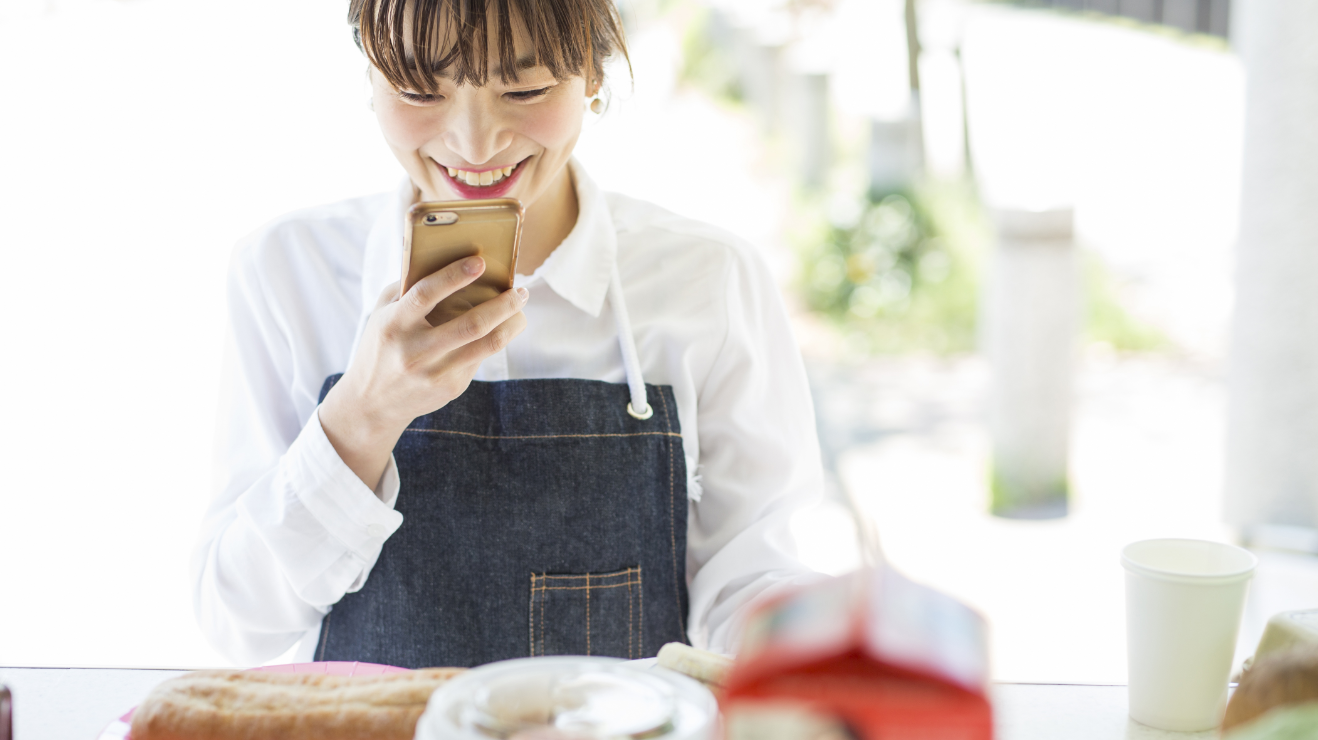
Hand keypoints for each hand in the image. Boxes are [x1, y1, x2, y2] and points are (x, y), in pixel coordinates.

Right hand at [318, 257, 527, 489]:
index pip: (426, 294)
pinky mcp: (450, 387)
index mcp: (394, 324)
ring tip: (520, 309)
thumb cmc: (381, 347)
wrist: (372, 403)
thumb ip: (406, 289)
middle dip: (503, 304)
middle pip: (471, 324)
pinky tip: (499, 329)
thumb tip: (444, 261)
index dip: (454, 275)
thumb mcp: (381, 315)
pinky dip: (493, 339)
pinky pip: (479, 358)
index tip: (479, 261)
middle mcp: (415, 351)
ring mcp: (435, 372)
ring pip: (487, 344)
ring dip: (512, 323)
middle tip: (519, 290)